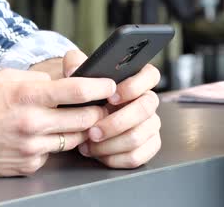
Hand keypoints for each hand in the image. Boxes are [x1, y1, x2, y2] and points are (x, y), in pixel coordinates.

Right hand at [0, 69, 116, 176]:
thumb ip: (34, 79)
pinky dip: (53, 144)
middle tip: (96, 105)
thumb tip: (58, 82)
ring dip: (77, 129)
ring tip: (67, 120)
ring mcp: (32, 148)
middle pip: (86, 119)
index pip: (77, 91)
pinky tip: (40, 137)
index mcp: (26, 97)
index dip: (100, 86)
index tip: (109, 85)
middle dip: (95, 111)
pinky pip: (53, 154)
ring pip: (75, 139)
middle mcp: (33, 124)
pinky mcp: (28, 165)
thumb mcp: (1, 79)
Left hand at [64, 50, 162, 168]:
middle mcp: (147, 102)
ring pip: (139, 136)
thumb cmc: (84, 93)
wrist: (80, 115)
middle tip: (93, 130)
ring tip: (89, 144)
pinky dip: (115, 158)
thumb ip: (75, 64)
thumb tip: (72, 71)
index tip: (112, 96)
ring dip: (111, 143)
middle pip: (145, 110)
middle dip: (116, 122)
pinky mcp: (147, 146)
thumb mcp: (77, 75)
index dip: (134, 86)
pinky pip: (138, 156)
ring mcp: (150, 125)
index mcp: (136, 80)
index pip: (151, 75)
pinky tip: (99, 154)